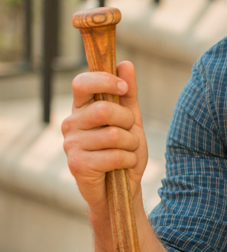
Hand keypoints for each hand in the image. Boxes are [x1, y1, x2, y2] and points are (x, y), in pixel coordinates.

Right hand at [62, 61, 147, 214]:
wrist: (120, 188)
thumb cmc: (124, 150)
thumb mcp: (131, 119)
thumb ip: (128, 93)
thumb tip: (125, 63)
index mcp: (81, 108)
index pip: (82, 83)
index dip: (104, 81)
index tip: (123, 89)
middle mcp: (71, 124)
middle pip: (104, 110)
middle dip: (128, 121)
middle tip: (130, 132)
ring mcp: (71, 145)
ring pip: (113, 135)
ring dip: (131, 144)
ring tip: (127, 152)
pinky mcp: (77, 165)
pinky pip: (114, 155)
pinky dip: (128, 160)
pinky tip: (122, 165)